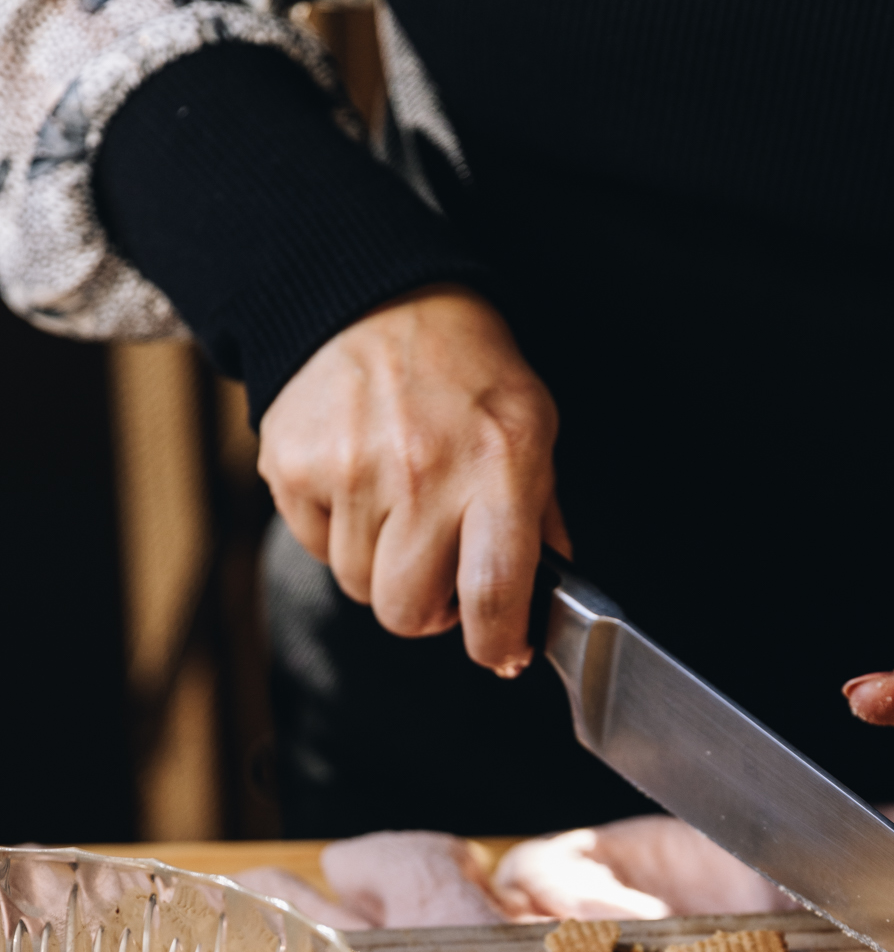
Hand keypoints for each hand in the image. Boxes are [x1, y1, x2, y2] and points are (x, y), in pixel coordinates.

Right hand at [258, 286, 568, 674]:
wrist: (378, 299)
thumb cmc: (466, 372)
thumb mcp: (532, 431)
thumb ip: (542, 520)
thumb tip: (540, 607)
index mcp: (497, 465)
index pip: (494, 593)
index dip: (495, 643)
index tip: (499, 652)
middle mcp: (422, 471)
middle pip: (407, 613)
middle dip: (425, 608)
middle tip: (438, 570)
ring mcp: (350, 468)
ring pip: (358, 586)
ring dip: (379, 565)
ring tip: (397, 505)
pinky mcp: (292, 464)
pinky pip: (315, 546)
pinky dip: (336, 530)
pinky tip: (358, 480)